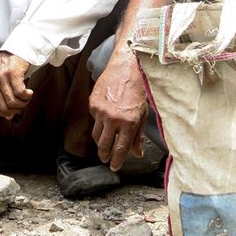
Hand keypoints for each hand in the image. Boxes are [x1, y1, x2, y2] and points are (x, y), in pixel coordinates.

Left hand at [0, 51, 31, 118]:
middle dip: (16, 110)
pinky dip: (27, 96)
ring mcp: (0, 76)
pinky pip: (20, 92)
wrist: (16, 50)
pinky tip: (30, 92)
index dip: (4, 114)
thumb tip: (8, 117)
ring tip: (27, 98)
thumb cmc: (8, 70)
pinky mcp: (12, 72)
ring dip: (23, 103)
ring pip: (12, 101)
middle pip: (3, 107)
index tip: (13, 111)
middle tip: (23, 105)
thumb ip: (0, 99)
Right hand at [89, 48, 146, 170]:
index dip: (117, 161)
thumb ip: (138, 136)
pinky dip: (99, 122)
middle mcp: (113, 118)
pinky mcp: (92, 104)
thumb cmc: (138, 90)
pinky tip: (106, 117)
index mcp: (128, 122)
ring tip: (104, 143)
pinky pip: (94, 120)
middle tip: (106, 159)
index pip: (120, 149)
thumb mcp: (142, 114)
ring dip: (100, 141)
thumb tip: (137, 153)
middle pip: (103, 145)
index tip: (115, 167)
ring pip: (96, 135)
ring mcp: (100, 111)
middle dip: (104, 155)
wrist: (126, 68)